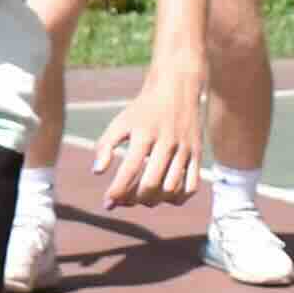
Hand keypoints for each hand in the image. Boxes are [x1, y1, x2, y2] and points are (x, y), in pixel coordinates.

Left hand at [91, 64, 206, 207]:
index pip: (129, 170)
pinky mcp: (197, 154)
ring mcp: (184, 150)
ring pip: (171, 188)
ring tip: (141, 199)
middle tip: (123, 202)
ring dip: (153, 201)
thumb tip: (97, 172)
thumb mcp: (120, 123)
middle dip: (134, 200)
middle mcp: (166, 143)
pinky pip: (192, 186)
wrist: (175, 90)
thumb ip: (105, 146)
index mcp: (144, 134)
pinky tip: (164, 197)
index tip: (107, 202)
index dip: (117, 190)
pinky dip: (178, 198)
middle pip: (151, 184)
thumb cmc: (142, 111)